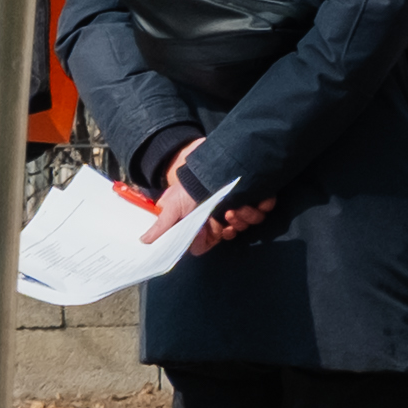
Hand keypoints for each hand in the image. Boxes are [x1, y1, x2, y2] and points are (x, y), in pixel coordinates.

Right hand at [149, 144, 265, 258]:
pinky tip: (255, 199)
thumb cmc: (186, 188)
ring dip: (245, 217)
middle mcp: (220, 219)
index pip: (210, 243)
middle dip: (233, 226)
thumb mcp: (172, 206)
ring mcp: (238, 208)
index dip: (214, 240)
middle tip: (228, 215)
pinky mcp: (254, 198)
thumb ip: (161, 226)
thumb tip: (143, 242)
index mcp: (203, 225)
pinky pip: (264, 210)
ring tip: (236, 205)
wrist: (205, 164)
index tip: (216, 233)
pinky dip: (262, 206)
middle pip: (233, 233)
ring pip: (248, 223)